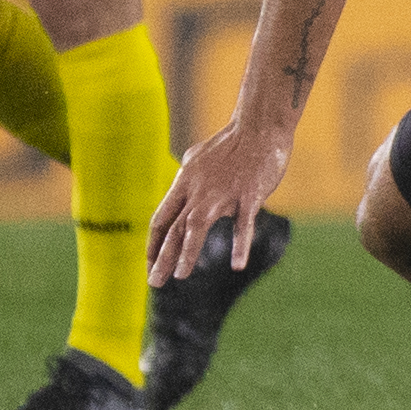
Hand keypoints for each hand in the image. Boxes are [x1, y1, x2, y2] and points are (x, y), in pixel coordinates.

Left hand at [148, 119, 291, 282]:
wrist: (260, 127)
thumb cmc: (231, 143)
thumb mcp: (197, 156)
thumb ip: (187, 176)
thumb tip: (180, 189)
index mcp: (185, 182)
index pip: (161, 219)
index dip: (153, 244)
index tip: (150, 264)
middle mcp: (198, 190)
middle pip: (174, 228)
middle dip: (162, 257)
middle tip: (155, 282)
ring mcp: (223, 193)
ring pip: (196, 225)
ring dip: (187, 252)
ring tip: (180, 275)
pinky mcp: (249, 195)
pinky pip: (243, 224)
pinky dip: (240, 244)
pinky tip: (237, 264)